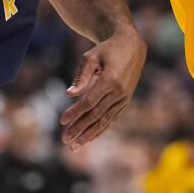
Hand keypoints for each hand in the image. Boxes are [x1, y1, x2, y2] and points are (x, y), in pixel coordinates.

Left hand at [59, 28, 146, 149]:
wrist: (132, 46)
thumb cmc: (107, 50)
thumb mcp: (91, 56)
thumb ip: (81, 76)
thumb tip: (69, 94)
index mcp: (110, 80)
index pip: (89, 102)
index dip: (75, 112)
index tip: (61, 121)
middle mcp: (119, 92)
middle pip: (96, 115)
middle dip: (79, 128)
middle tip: (65, 139)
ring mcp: (124, 98)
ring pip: (105, 121)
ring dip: (89, 134)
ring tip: (74, 146)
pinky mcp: (125, 101)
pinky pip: (111, 118)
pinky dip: (100, 129)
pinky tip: (88, 138)